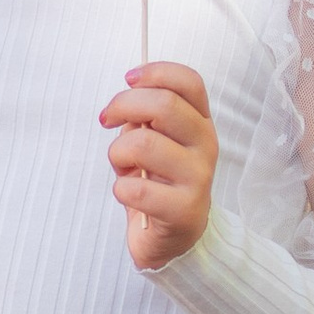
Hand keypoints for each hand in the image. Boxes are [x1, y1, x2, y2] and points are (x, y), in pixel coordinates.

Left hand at [100, 61, 215, 270]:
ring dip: (117, 153)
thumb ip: (145, 117)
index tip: (128, 79)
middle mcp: (206, 145)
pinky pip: (137, 188)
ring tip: (122, 167)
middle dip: (123, 106)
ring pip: (143, 144)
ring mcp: (199, 178)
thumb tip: (126, 99)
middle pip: (164, 104)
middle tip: (106, 120)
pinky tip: (127, 195)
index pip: (189, 82)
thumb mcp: (153, 142)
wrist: (174, 241)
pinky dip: (120, 189)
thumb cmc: (158, 183)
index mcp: (200, 122)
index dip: (155, 72)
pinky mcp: (184, 210)